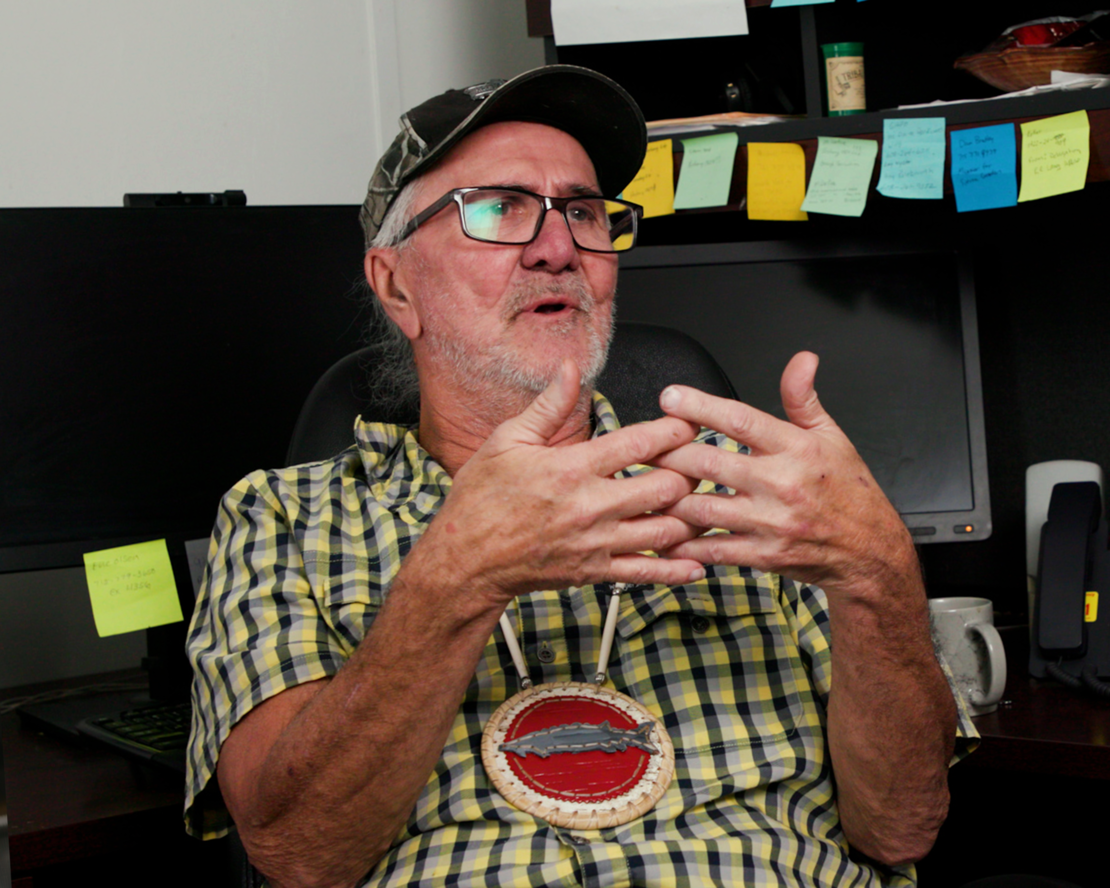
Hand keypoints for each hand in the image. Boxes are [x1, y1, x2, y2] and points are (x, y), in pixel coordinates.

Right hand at [414, 359, 707, 603]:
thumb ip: (548, 406)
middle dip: (687, 473)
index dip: (673, 430)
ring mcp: (595, 543)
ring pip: (664, 531)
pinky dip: (676, 569)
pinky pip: (645, 573)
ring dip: (689, 516)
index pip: (637, 444)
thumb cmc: (480, 500)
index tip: (689, 422)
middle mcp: (589, 507)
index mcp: (570, 468)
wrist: (465, 560)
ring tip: (702, 502)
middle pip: (664, 488)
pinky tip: (696, 561)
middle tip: (698, 462)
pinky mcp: (594, 572)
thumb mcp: (507, 440)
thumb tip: (570, 368)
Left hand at [652, 352, 916, 593]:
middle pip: (709, 464)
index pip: (740, 420)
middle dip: (670, 455)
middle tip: (644, 449)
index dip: (701, 406)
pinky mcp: (764, 555)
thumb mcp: (832, 437)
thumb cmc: (848, 491)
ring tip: (646, 489)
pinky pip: (714, 548)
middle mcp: (781, 484)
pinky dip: (686, 543)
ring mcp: (771, 522)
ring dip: (669, 500)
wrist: (869, 550)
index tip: (670, 397)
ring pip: (703, 508)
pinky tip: (665, 535)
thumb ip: (804, 399)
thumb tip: (801, 360)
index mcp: (795, 449)